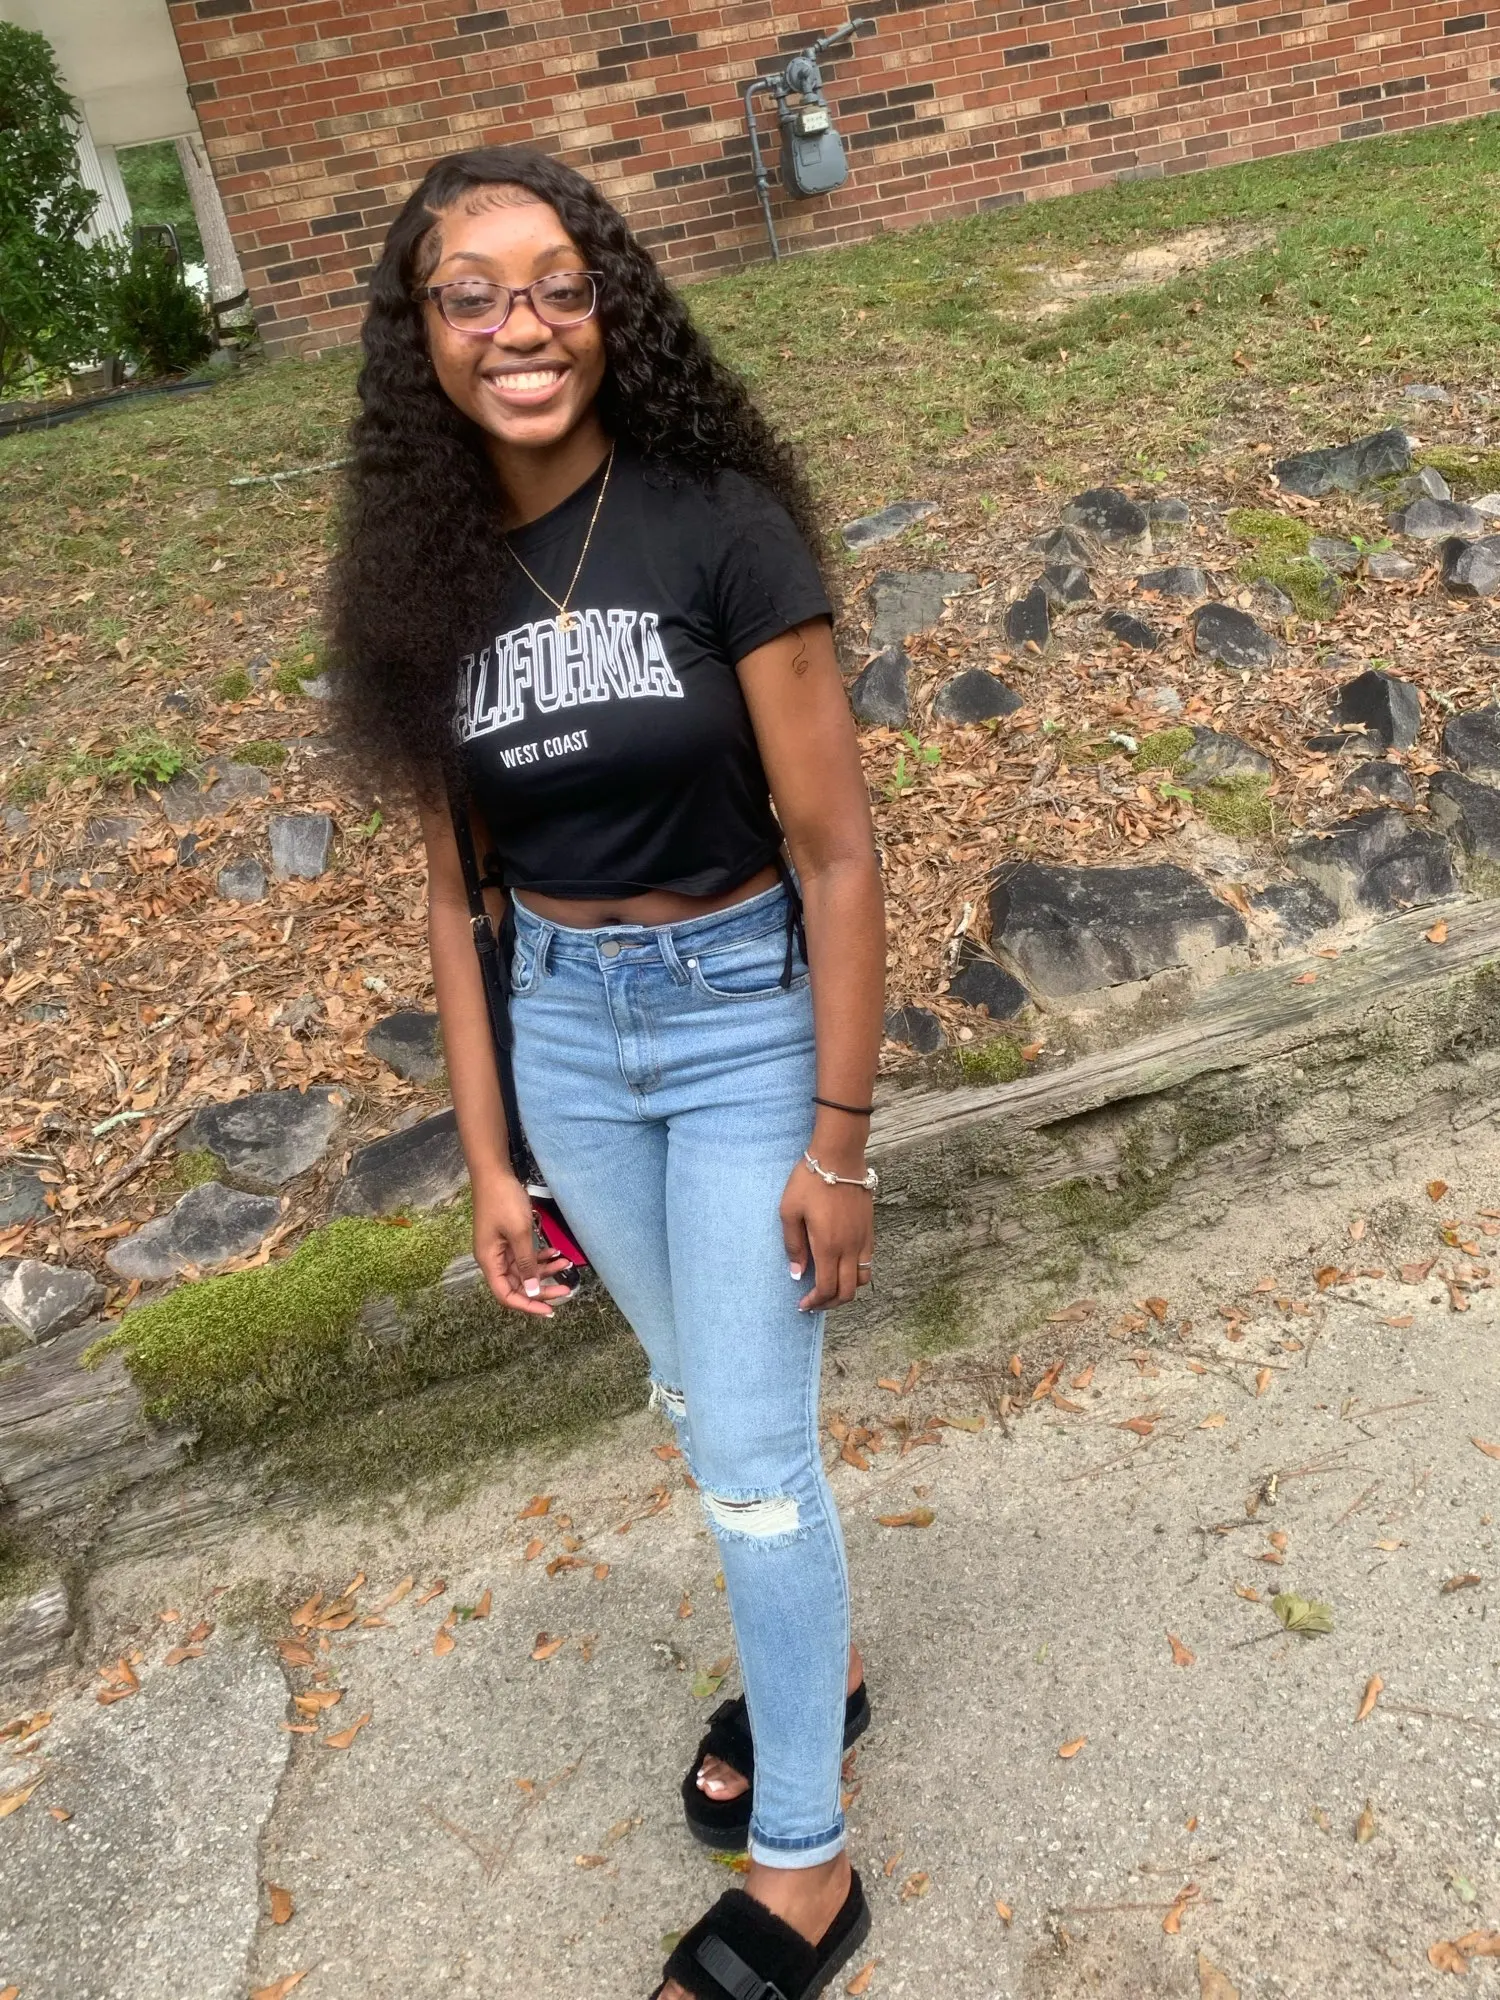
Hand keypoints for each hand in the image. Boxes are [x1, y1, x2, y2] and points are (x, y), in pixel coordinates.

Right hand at [472, 1168, 573, 1315]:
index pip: (506, 1295)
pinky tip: (556, 1251)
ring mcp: (500, 1248)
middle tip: (566, 1290)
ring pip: (524, 1270)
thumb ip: (526, 1264)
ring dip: (544, 1270)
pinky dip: (540, 1256)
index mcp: (489, 1262)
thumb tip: (532, 1291)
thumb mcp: (519, 1233)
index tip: (550, 1310)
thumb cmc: (504, 1201)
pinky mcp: (508, 1238)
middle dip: (542, 1288)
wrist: (494, 1172)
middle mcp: (492, 1259)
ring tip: (565, 1263)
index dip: (528, 1305)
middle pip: (517, 1285)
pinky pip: (524, 1255)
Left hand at [780, 1156, 874, 1311]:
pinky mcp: (869, 1229)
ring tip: (830, 1287)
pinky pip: (868, 1261)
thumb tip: (797, 1273)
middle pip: (848, 1291)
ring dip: (847, 1290)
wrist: (839, 1156)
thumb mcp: (789, 1211)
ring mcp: (863, 1239)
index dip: (815, 1302)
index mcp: (828, 1246)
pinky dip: (857, 1273)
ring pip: (863, 1279)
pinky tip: (841, 1265)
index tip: (802, 1305)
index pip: (826, 1288)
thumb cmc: (810, 1181)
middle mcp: (850, 1247)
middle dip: (831, 1303)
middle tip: (815, 1302)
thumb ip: (793, 1245)